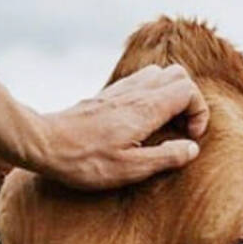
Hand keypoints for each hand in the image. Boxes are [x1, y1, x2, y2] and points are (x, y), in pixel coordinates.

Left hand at [34, 64, 209, 189]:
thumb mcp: (130, 169)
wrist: (43, 144)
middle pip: (178, 74)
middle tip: (180, 130)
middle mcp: (134, 92)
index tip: (189, 138)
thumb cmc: (84, 161)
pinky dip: (151, 96)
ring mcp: (119, 91)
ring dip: (170, 96)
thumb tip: (192, 148)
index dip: (199, 112)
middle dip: (189, 101)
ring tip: (164, 126)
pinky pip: (139, 82)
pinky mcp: (106, 96)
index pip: (188, 89)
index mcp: (145, 109)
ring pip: (159, 74)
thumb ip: (165, 157)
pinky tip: (142, 123)